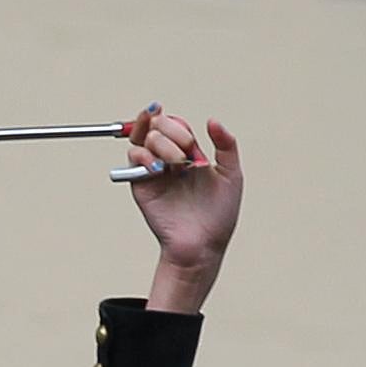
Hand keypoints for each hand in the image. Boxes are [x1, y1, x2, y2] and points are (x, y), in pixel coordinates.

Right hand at [128, 107, 240, 310]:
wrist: (201, 245)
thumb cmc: (218, 217)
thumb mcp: (231, 175)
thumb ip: (227, 145)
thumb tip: (212, 120)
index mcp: (188, 154)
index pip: (174, 123)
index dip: (178, 124)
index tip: (190, 143)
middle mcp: (168, 160)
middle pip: (157, 125)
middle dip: (172, 131)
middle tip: (185, 153)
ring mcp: (153, 171)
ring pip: (145, 137)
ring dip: (162, 143)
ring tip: (176, 164)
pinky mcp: (140, 185)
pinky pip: (133, 158)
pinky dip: (144, 156)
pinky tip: (159, 169)